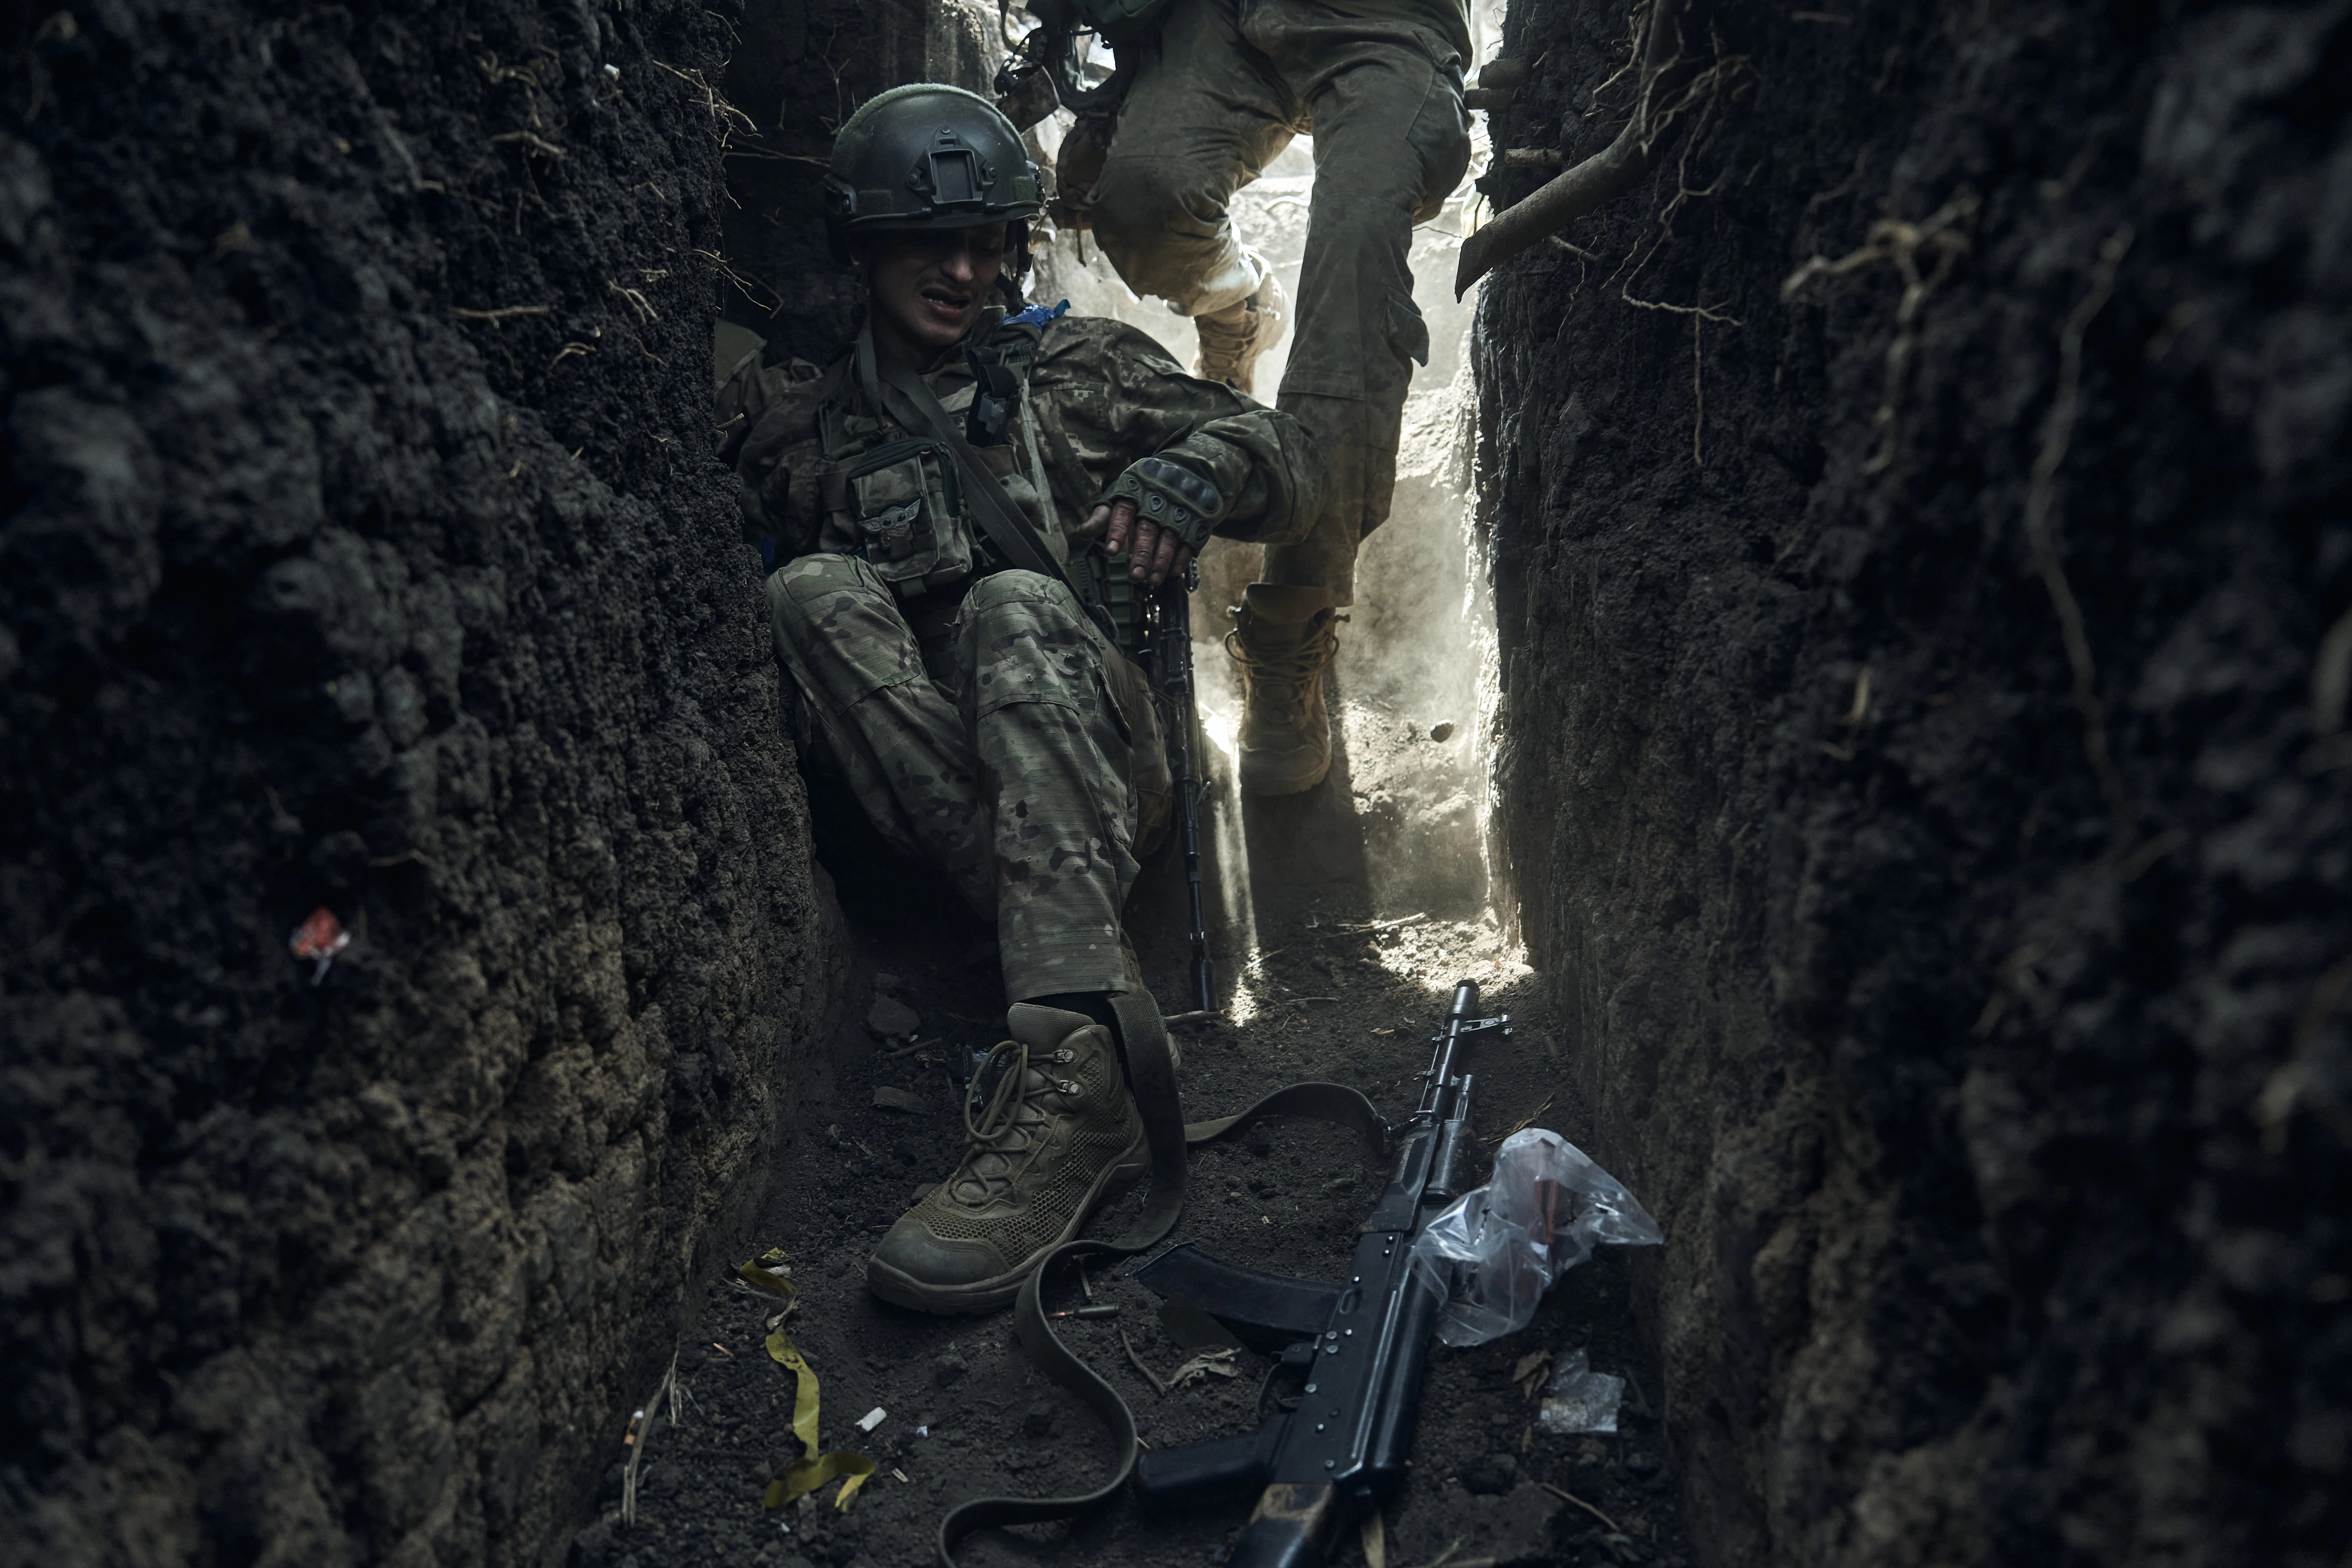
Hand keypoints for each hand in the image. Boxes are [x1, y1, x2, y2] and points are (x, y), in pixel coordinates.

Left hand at [1079, 498, 1194, 586]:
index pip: (1123, 513)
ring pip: (1169, 538)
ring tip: (1153, 580)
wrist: (1185, 472)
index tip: (1111, 552)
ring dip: (1161, 561)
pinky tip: (1173, 573)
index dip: (1117, 532)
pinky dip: (1181, 558)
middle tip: (1135, 575)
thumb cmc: (1144, 491)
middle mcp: (1157, 501)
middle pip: (1148, 530)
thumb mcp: (1120, 496)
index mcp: (1135, 492)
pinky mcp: (1195, 521)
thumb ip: (1102, 516)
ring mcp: (1178, 511)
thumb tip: (1082, 532)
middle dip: (1142, 554)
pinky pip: (1189, 541)